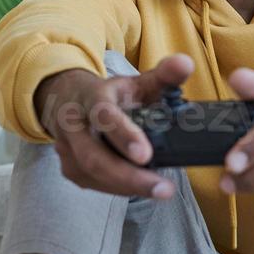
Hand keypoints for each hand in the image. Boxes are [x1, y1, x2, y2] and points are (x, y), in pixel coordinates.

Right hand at [34, 54, 194, 198]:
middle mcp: (73, 124)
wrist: (68, 100)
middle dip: (130, 177)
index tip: (145, 155)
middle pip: (94, 157)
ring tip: (160, 189)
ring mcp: (66, 149)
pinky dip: (120, 188)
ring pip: (93, 175)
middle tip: (164, 189)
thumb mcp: (136, 81)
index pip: (104, 116)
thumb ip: (163, 75)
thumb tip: (186, 63)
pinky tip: (141, 188)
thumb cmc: (111, 95)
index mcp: (91, 97)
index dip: (123, 136)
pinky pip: (94, 184)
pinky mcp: (69, 168)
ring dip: (127, 186)